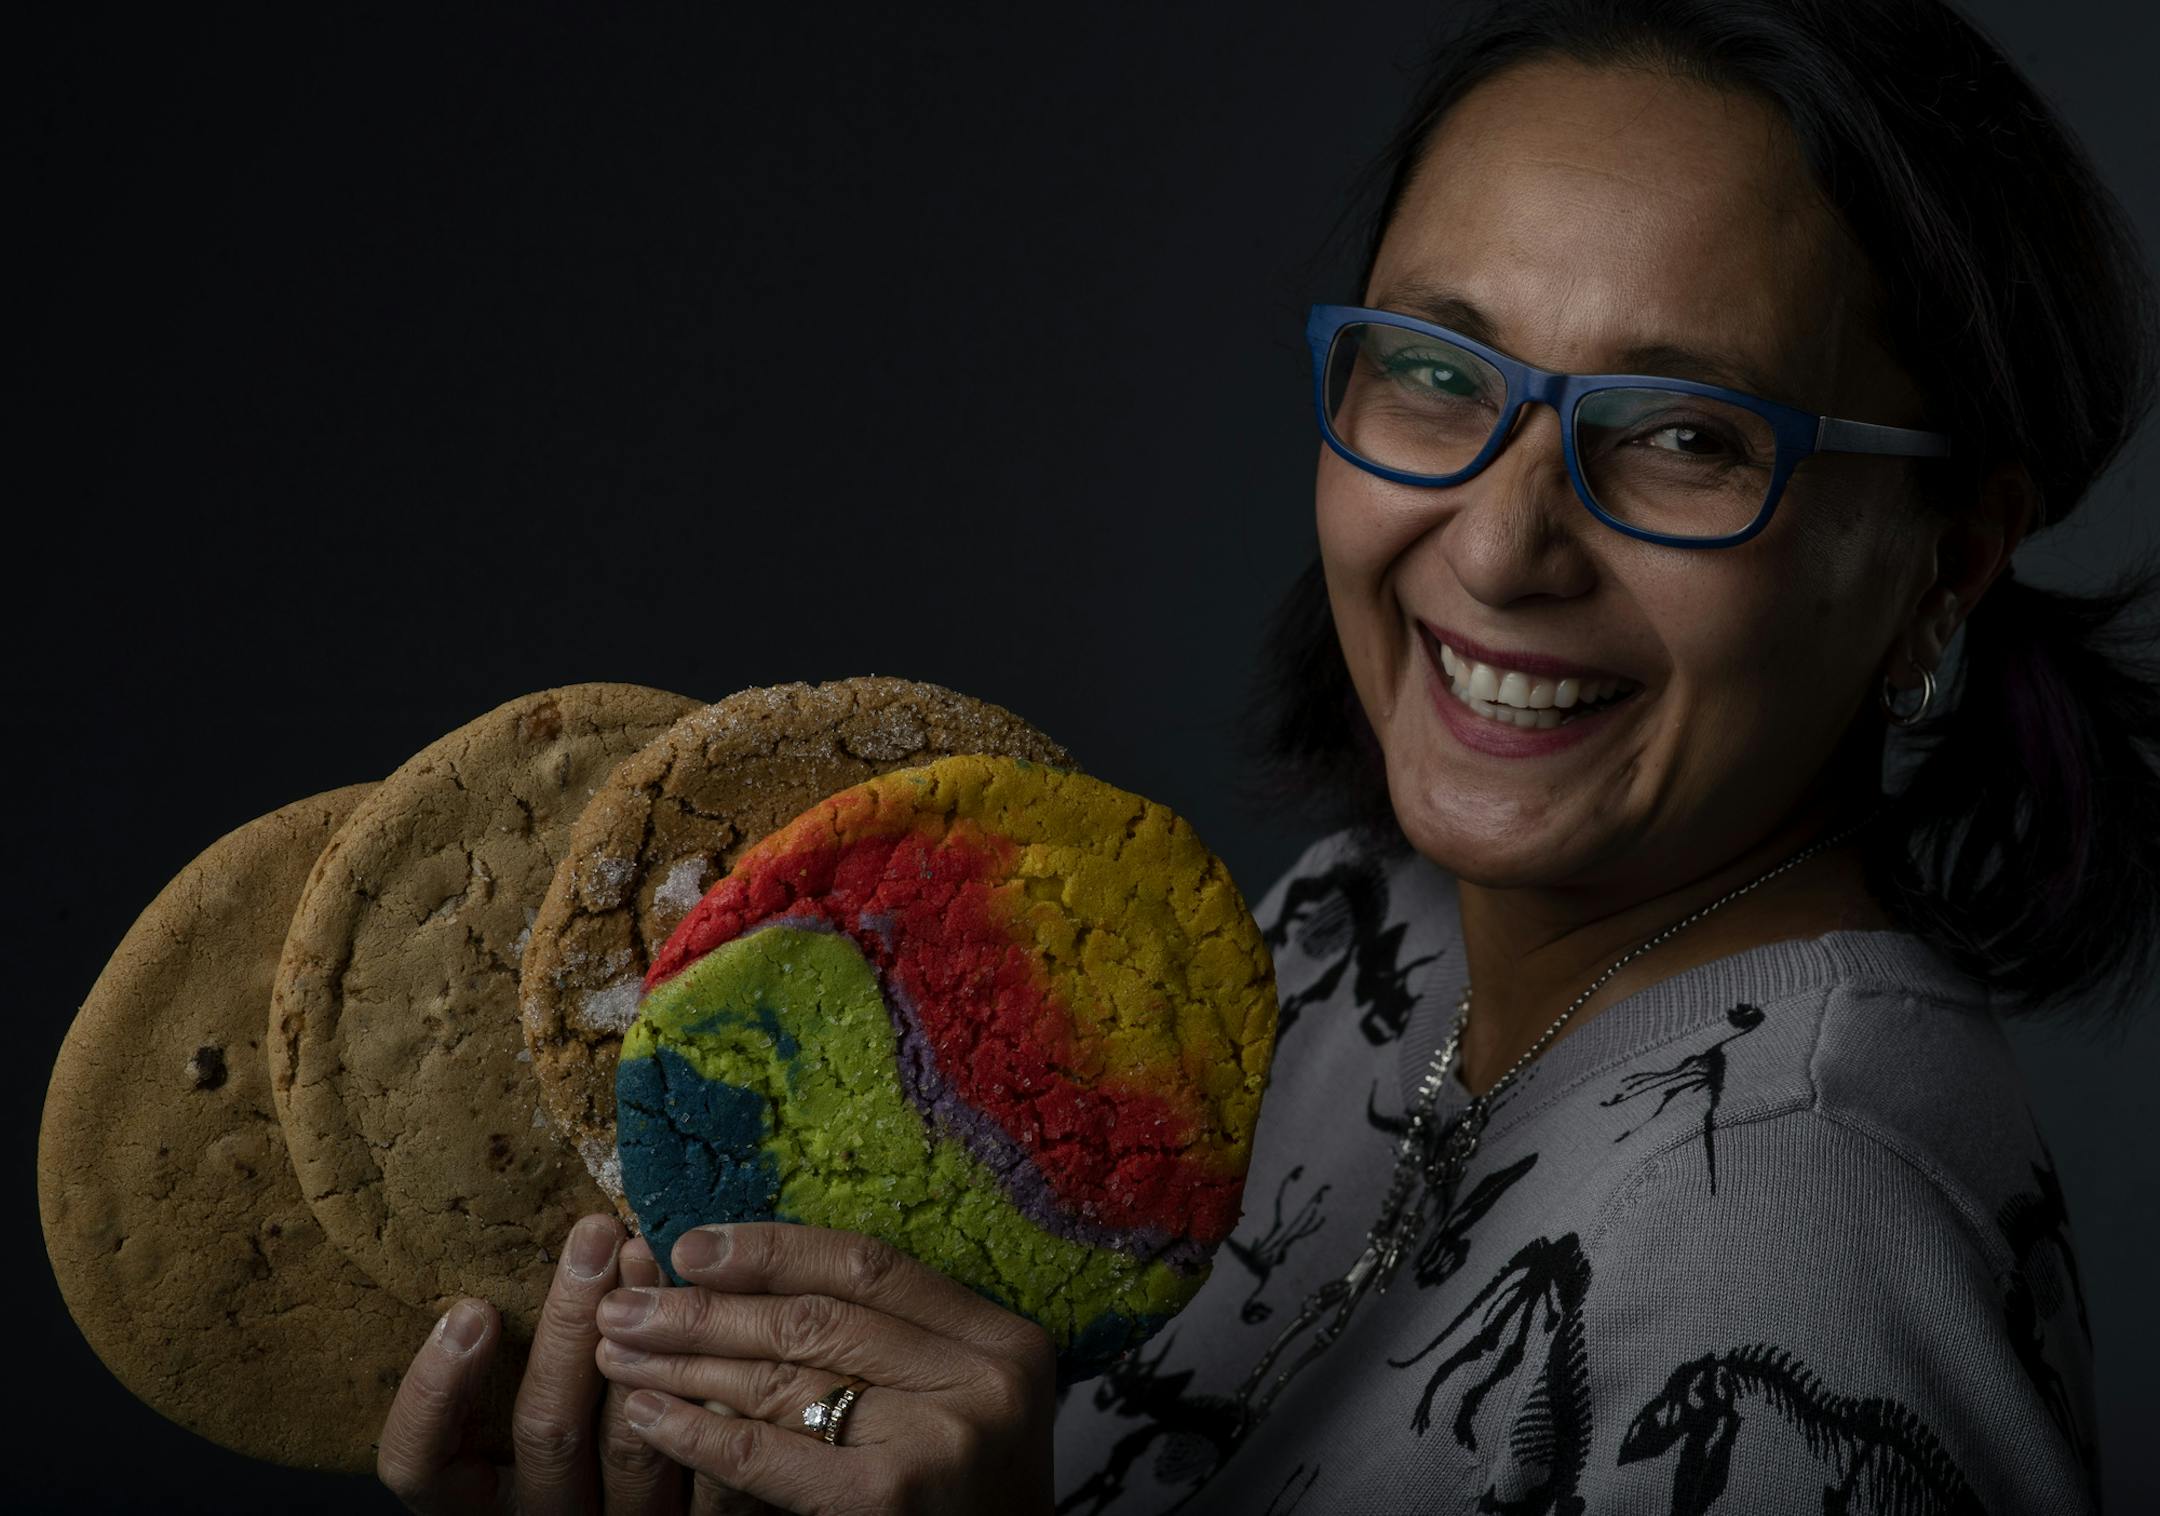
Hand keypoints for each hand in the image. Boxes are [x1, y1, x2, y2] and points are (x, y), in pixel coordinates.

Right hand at [376, 1211, 688, 1512]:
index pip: (421, 1464)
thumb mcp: (507, 1423)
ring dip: (646, 1343)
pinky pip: (709, 1476)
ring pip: (628, 1444)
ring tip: (648, 1259)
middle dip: (570, 1323)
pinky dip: (715, 1403)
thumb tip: (521, 1262)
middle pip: (545, 1429)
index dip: (436, 1394)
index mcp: (480, 1503)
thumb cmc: (570, 1447)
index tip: (472, 1308)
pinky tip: (717, 1333)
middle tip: (593, 1237)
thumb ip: (502, 1369)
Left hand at [593, 1222, 1058, 1514]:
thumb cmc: (961, 1495)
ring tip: (618, 1350)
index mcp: (999, 1336)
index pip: (867, 1266)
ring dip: (685, 1362)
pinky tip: (648, 1414)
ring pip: (786, 1380)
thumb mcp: (951, 1397)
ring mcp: (941, 1439)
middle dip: (707, 1307)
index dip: (770, 1249)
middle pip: (816, 1320)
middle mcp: (981, 1378)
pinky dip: (699, 1432)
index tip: (690, 1246)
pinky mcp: (891, 1498)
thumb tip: (744, 1274)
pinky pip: (770, 1455)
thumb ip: (886, 1341)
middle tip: (626, 1300)